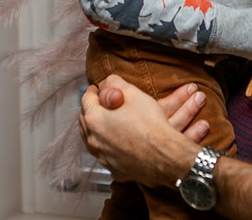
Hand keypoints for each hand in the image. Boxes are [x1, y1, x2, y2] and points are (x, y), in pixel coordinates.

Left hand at [79, 75, 199, 186]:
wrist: (165, 155)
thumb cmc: (150, 124)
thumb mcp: (133, 93)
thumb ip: (115, 83)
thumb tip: (106, 82)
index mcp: (94, 119)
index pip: (86, 99)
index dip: (93, 91)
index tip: (98, 88)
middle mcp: (93, 140)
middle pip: (85, 120)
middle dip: (92, 109)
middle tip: (101, 103)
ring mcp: (102, 156)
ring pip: (92, 139)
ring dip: (96, 128)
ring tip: (107, 121)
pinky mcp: (113, 168)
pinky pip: (104, 153)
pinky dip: (107, 145)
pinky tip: (117, 141)